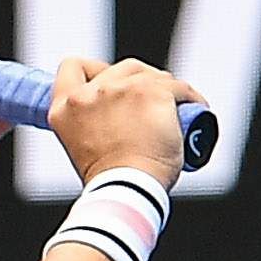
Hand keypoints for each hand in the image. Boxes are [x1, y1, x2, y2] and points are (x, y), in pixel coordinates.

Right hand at [49, 56, 206, 189]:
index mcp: (65, 107)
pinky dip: (190, 98)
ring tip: (174, 111)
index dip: (92, 70)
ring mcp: (123, 89)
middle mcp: (90, 93)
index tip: (108, 83)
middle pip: (121, 67)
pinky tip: (194, 110)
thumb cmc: (109, 182)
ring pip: (153, 74)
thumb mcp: (83, 145)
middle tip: (149, 105)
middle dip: (138, 81)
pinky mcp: (154, 91)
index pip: (72, 67)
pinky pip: (180, 87)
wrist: (126, 193)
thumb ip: (92, 121)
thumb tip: (117, 112)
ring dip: (164, 88)